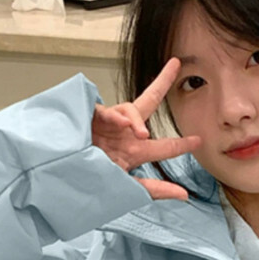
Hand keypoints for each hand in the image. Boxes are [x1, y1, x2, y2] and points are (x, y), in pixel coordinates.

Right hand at [91, 60, 187, 194]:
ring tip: (142, 134)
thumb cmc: (89, 184)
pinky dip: (116, 118)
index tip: (198, 140)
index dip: (180, 143)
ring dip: (138, 120)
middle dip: (161, 83)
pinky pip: (107, 112)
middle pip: (147, 104)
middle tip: (175, 65)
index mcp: (133, 152)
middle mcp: (123, 134)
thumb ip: (153, 189)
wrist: (60, 179)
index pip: (162, 146)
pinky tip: (122, 124)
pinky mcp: (89, 118)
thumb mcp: (124, 189)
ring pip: (129, 109)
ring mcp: (107, 124)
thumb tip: (183, 194)